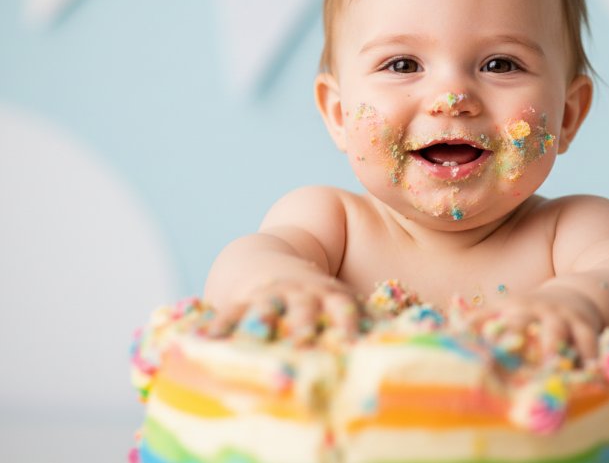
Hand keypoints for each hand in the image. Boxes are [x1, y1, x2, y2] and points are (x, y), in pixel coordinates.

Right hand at [207, 272, 359, 342]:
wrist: (272, 265)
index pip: (341, 306)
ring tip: (253, 341)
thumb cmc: (316, 293)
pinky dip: (217, 327)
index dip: (346, 322)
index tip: (351, 340)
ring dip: (260, 327)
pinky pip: (227, 316)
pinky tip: (203, 340)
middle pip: (302, 312)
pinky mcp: (243, 304)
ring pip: (265, 313)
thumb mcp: (342, 297)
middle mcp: (300, 297)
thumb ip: (367, 316)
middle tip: (302, 342)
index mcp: (328, 295)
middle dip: (302, 326)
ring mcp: (270, 299)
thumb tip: (406, 335)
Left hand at [469, 286, 603, 362]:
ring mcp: (558, 317)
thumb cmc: (531, 314)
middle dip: (514, 339)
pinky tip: (589, 372)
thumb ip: (480, 325)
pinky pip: (587, 340)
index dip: (475, 332)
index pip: (486, 320)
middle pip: (519, 323)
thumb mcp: (506, 313)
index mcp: (507, 310)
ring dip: (552, 348)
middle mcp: (532, 311)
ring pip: (555, 331)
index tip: (465, 349)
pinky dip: (588, 356)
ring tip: (550, 366)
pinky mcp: (583, 325)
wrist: (574, 295)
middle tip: (506, 361)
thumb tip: (445, 338)